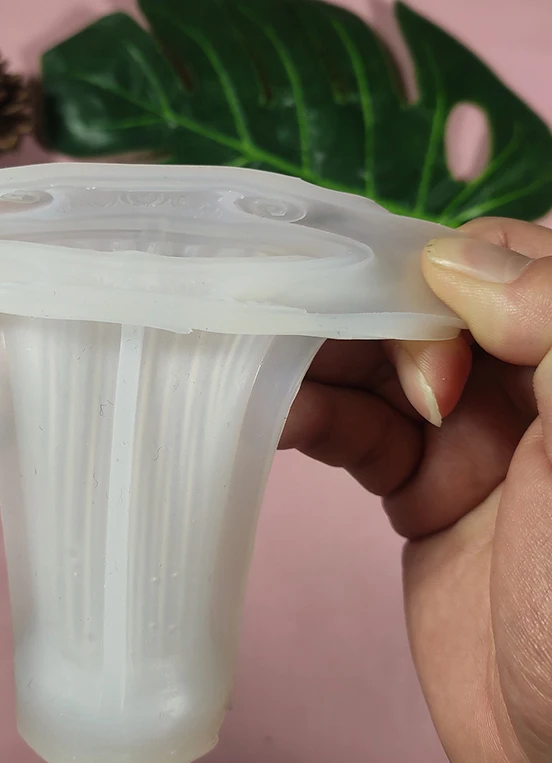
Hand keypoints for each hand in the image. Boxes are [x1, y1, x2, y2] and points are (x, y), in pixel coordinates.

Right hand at [281, 216, 551, 762]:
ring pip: (381, 368)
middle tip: (297, 330)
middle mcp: (531, 386)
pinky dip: (314, 416)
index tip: (393, 306)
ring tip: (261, 367)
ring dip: (323, 365)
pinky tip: (275, 412)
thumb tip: (455, 254)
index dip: (442, 271)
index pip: (506, 263)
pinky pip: (358, 428)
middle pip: (428, 312)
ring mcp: (472, 437)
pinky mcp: (418, 484)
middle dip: (363, 318)